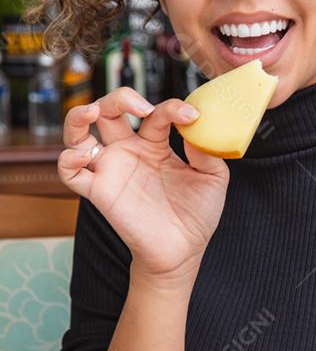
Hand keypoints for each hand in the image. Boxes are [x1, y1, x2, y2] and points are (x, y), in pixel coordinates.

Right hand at [58, 88, 229, 279]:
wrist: (183, 252)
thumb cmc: (197, 215)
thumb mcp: (213, 178)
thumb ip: (207, 151)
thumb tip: (196, 127)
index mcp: (156, 145)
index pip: (155, 114)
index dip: (172, 108)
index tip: (191, 117)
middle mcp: (129, 152)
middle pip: (109, 110)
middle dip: (119, 98)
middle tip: (140, 106)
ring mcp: (112, 169)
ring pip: (79, 133)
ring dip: (78, 116)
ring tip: (91, 111)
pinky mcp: (99, 191)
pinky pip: (70, 173)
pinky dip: (67, 160)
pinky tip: (82, 155)